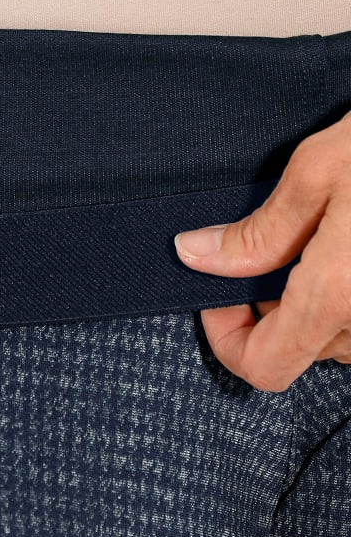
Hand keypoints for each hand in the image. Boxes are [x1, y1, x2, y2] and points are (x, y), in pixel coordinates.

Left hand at [174, 111, 350, 391]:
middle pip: (303, 347)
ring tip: (327, 233)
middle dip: (274, 304)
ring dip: (318, 298)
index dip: (226, 337)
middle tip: (272, 245)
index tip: (219, 293)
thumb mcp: (321, 169)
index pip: (262, 367)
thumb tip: (200, 256)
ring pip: (342, 336)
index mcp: (341, 296)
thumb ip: (259, 231)